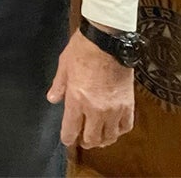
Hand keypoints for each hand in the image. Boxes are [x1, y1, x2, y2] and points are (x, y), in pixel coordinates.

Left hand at [47, 29, 134, 148]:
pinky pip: (126, 126)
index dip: (67, 138)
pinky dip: (119, 130)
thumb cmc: (83, 49)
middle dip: (85, 141)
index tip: (67, 139)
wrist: (107, 40)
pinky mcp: (128, 104)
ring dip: (103, 139)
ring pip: (110, 137)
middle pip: (92, 138)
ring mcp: (114, 108)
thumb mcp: (64, 64)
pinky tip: (115, 126)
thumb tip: (53, 99)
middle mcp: (95, 109)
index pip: (71, 129)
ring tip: (99, 136)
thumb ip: (59, 85)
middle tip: (83, 138)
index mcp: (77, 99)